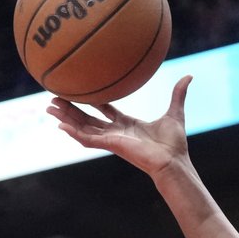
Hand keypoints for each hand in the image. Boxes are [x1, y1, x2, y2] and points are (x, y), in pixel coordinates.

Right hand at [47, 76, 192, 177]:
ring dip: (66, 118)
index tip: (81, 91)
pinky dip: (74, 132)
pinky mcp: (110, 145)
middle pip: (87, 118)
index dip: (92, 102)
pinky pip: (88, 139)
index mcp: (127, 125)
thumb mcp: (175, 113)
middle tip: (54, 98)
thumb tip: (189, 76)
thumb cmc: (174, 144)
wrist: (173, 161)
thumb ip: (178, 94)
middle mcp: (116, 132)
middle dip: (71, 109)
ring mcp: (111, 139)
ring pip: (82, 127)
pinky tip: (60, 125)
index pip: (105, 111)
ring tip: (49, 109)